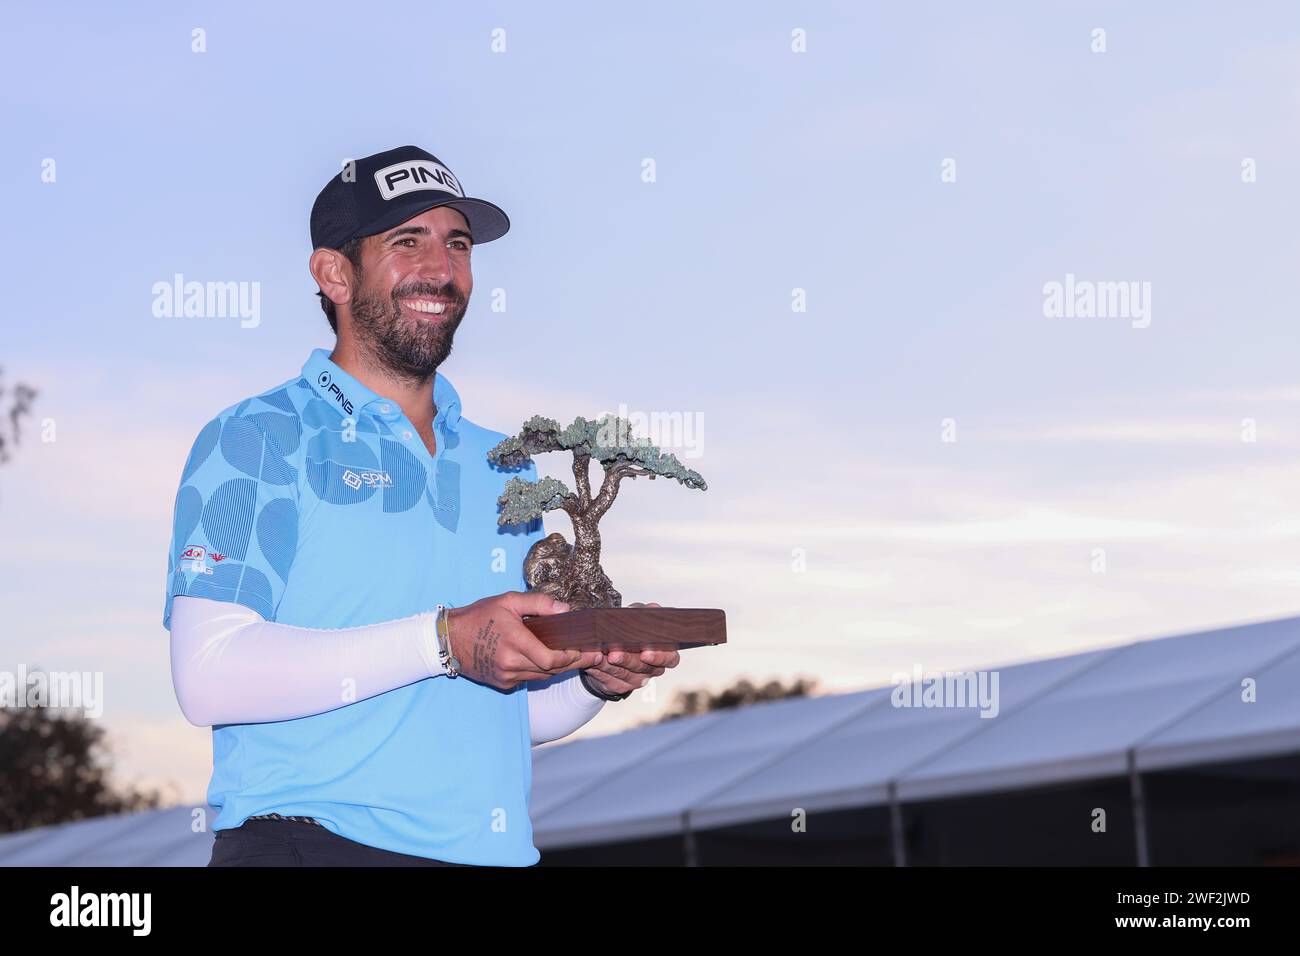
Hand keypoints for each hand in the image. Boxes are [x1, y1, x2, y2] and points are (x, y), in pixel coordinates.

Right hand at [447, 591, 603, 690]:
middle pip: (551, 671)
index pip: (552, 659)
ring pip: (541, 677)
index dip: (572, 657)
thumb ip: (539, 604)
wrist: (450, 639)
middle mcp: (510, 663)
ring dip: (558, 669)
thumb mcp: (508, 601)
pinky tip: (548, 661)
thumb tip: (566, 611)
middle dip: (573, 663)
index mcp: (514, 642)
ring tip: (576, 658)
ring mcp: (506, 676)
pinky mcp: (502, 683)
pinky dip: (540, 671)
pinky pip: (528, 679)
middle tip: (593, 657)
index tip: (586, 650)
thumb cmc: (480, 615)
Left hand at [582, 602, 680, 697]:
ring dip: (610, 665)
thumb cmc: (629, 628)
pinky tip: (594, 661)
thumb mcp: (637, 616)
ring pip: (623, 674)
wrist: (614, 647)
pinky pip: (608, 679)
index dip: (658, 657)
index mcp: (665, 652)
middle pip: (642, 668)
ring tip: (602, 656)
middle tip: (615, 654)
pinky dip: (599, 669)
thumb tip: (652, 608)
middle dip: (627, 660)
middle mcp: (653, 668)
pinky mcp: (619, 685)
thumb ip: (645, 612)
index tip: (645, 653)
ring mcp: (636, 679)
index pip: (670, 659)